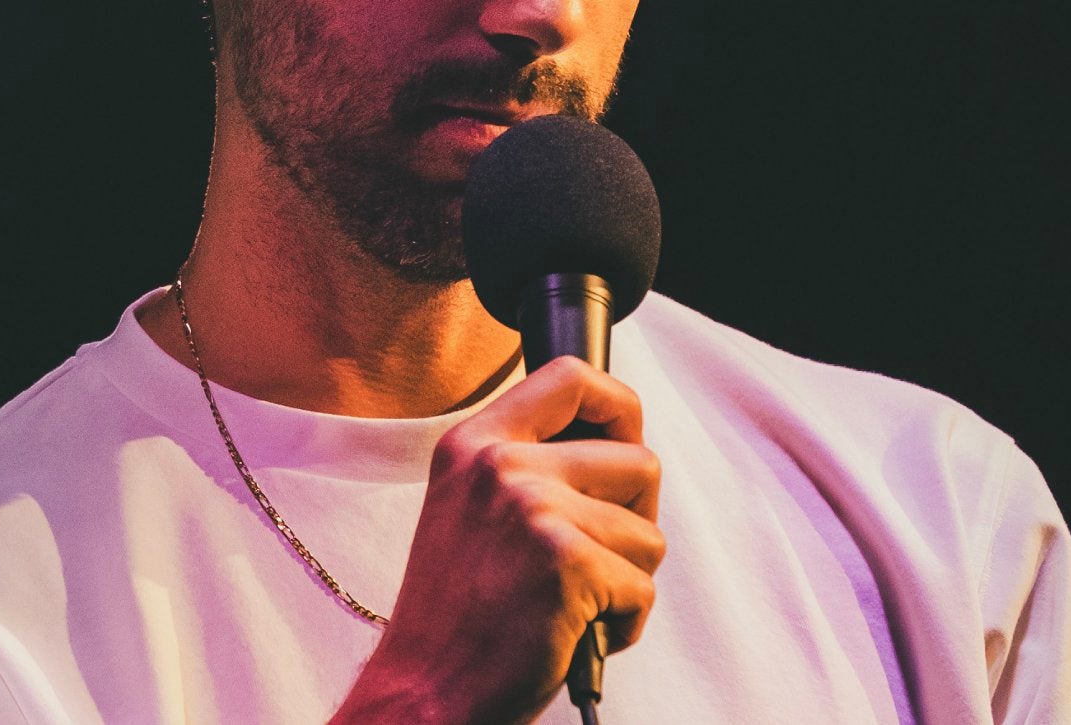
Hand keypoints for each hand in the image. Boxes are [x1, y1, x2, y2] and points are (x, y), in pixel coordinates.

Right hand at [330, 356, 663, 724]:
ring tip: (572, 606)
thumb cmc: (457, 617)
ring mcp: (532, 511)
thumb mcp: (470, 510)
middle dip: (637, 519)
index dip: (619, 408)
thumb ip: (527, 467)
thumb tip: (621, 445)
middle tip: (597, 560)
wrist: (422, 694)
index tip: (626, 445)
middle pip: (638, 460)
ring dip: (627, 581)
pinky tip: (575, 636)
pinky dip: (624, 624)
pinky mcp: (565, 564)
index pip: (571, 377)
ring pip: (649, 534)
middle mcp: (500, 465)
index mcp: (475, 444)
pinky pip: (643, 588)